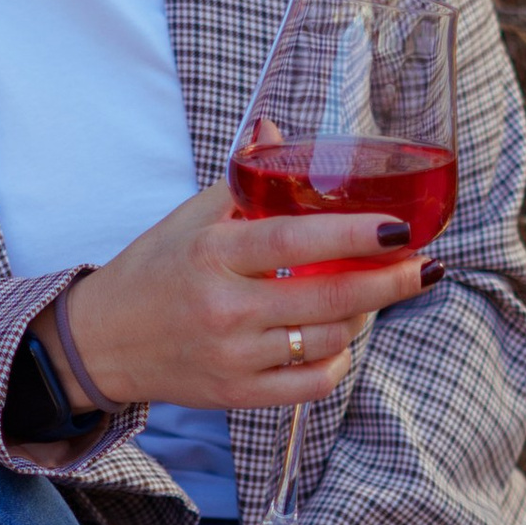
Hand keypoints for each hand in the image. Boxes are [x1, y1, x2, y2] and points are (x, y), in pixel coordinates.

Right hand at [47, 181, 426, 415]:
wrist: (102, 341)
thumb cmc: (155, 270)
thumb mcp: (190, 218)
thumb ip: (242, 179)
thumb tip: (275, 130)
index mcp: (212, 253)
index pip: (294, 240)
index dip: (354, 236)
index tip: (400, 228)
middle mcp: (223, 307)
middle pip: (327, 299)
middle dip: (388, 283)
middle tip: (423, 267)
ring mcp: (232, 356)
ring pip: (326, 340)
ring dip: (364, 318)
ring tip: (376, 296)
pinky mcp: (237, 395)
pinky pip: (310, 384)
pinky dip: (337, 361)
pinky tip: (341, 340)